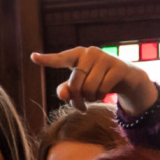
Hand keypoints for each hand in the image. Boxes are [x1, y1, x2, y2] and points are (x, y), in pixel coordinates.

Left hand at [30, 46, 157, 115]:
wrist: (126, 78)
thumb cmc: (97, 81)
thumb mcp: (80, 87)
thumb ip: (68, 90)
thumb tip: (62, 93)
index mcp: (77, 55)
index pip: (60, 59)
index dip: (47, 60)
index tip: (33, 57)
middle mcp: (90, 52)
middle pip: (75, 83)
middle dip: (77, 99)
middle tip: (81, 106)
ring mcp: (105, 57)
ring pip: (89, 88)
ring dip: (91, 98)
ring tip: (95, 97)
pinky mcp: (118, 66)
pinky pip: (103, 89)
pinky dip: (102, 96)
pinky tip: (105, 93)